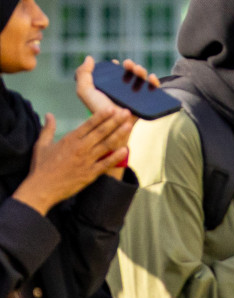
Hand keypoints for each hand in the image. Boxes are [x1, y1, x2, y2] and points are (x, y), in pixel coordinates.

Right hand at [12, 109, 133, 214]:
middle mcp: (80, 148)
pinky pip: (106, 164)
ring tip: (129, 126)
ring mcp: (86, 161)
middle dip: (115, 121)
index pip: (89, 124)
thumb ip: (48, 129)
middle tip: (126, 112)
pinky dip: (116, 157)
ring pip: (106, 145)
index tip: (112, 108)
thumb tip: (49, 115)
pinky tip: (126, 150)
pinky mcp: (90, 174)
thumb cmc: (41, 167)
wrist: (41, 189)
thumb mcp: (41, 145)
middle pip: (101, 132)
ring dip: (118, 135)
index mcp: (69, 140)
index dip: (101, 115)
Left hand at [74, 56, 159, 117]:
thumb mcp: (85, 92)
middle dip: (130, 66)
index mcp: (110, 88)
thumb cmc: (98, 110)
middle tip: (128, 64)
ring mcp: (135, 96)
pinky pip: (153, 90)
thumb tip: (90, 58)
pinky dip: (154, 82)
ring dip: (141, 71)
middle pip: (129, 74)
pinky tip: (151, 78)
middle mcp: (123, 91)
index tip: (115, 63)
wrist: (113, 125)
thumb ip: (83, 74)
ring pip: (141, 79)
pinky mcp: (146, 101)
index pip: (114, 73)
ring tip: (138, 69)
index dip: (115, 66)